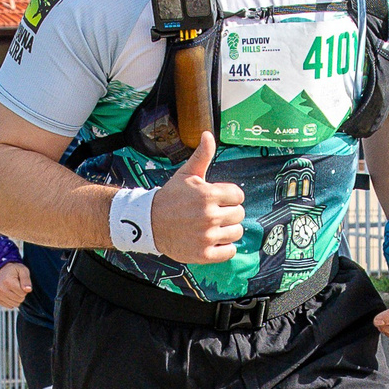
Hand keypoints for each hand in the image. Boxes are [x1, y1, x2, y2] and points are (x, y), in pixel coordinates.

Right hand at [0, 263, 31, 308]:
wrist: (1, 270)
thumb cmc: (14, 271)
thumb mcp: (23, 270)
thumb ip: (26, 280)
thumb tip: (28, 290)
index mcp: (8, 282)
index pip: (23, 293)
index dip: (24, 289)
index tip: (21, 283)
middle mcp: (1, 289)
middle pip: (19, 300)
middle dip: (21, 294)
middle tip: (17, 286)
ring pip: (15, 304)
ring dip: (16, 298)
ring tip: (13, 289)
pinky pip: (9, 306)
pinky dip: (11, 301)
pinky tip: (9, 293)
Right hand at [150, 135, 244, 264]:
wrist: (149, 223)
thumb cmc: (170, 197)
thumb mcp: (186, 174)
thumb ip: (202, 155)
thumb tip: (208, 134)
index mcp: (208, 194)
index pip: (239, 195)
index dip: (229, 196)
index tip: (218, 199)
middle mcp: (209, 216)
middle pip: (240, 214)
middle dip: (229, 213)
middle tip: (213, 213)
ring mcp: (206, 236)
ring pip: (237, 232)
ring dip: (227, 230)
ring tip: (212, 227)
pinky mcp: (204, 254)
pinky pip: (230, 251)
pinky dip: (224, 247)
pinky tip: (212, 240)